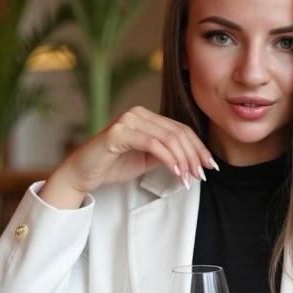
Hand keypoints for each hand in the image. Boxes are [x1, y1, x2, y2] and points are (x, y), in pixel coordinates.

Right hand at [40, 106, 215, 208]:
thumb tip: (193, 160)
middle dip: (194, 156)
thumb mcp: (147, 159)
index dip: (198, 147)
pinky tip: (176, 172)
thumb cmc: (113, 165)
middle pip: (178, 133)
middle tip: (201, 175)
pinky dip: (168, 159)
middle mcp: (138, 113)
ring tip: (188, 178)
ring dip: (183, 160)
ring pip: (168, 138)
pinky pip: (152, 144)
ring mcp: (128, 120)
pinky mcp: (118, 132)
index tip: (210, 166)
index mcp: (146, 117)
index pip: (181, 129)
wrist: (82, 173)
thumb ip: (167, 154)